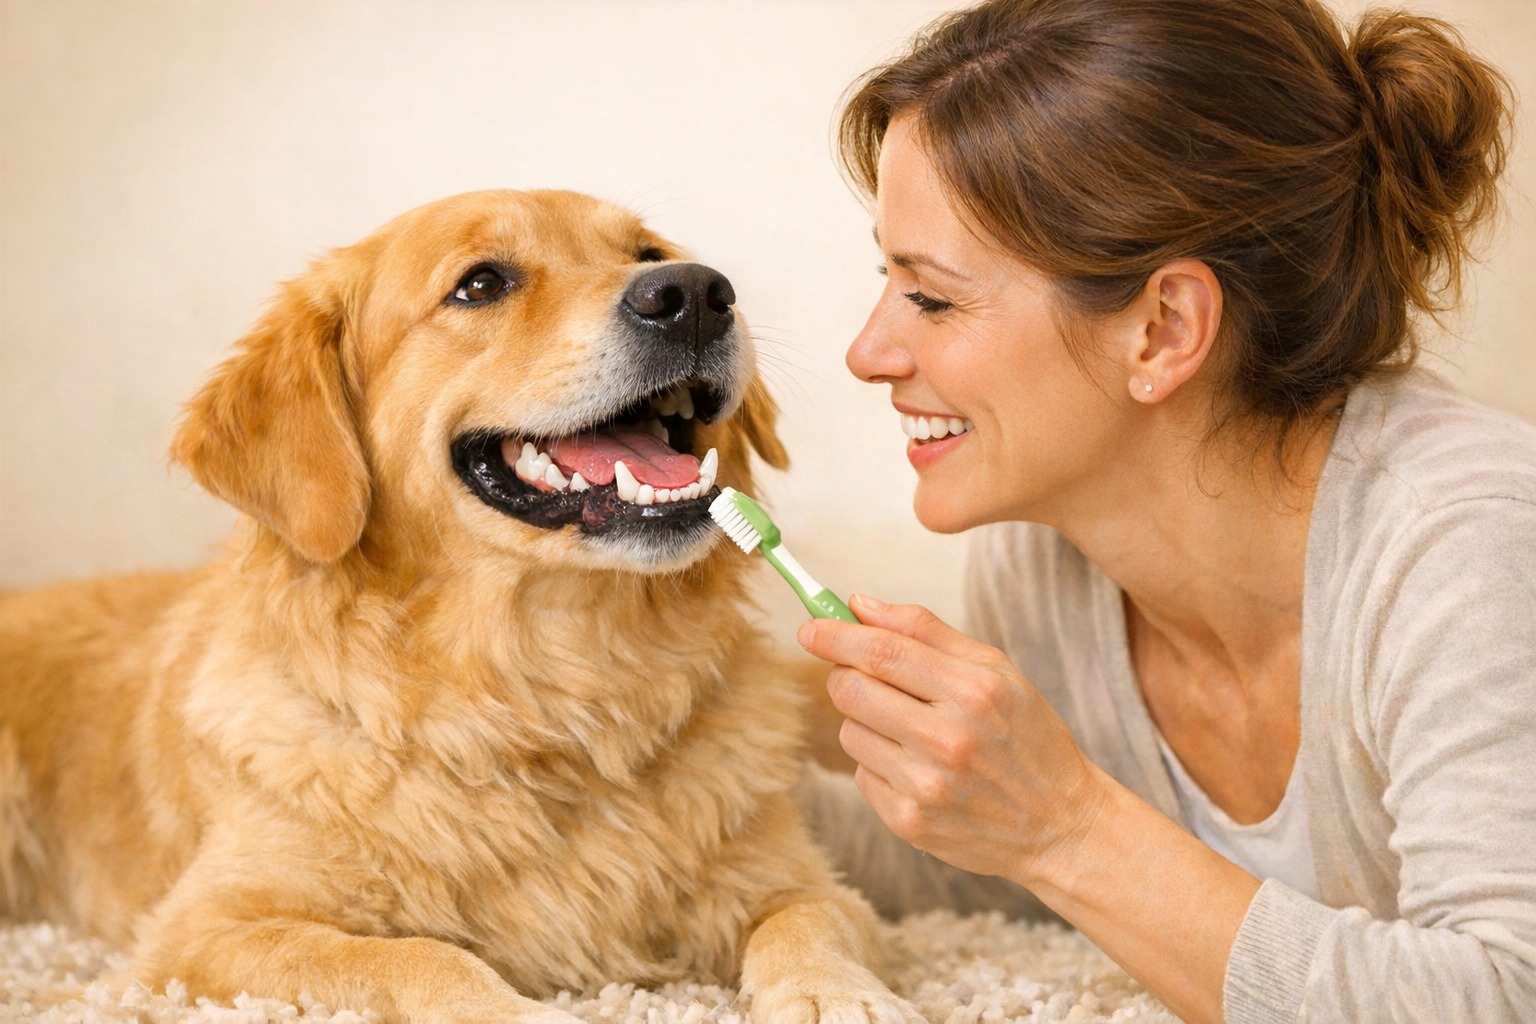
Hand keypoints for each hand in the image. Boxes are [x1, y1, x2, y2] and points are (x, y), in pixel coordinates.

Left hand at [796, 595, 1108, 884]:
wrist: (1060, 826)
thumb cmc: (1028, 738)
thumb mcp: (996, 671)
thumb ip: (926, 630)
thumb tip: (858, 604)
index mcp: (974, 692)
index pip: (882, 651)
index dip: (835, 635)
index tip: (809, 626)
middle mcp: (948, 740)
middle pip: (851, 690)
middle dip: (845, 674)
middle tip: (863, 675)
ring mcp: (925, 787)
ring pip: (850, 732)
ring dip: (866, 722)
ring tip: (911, 730)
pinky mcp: (909, 823)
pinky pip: (862, 774)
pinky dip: (879, 764)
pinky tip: (919, 769)